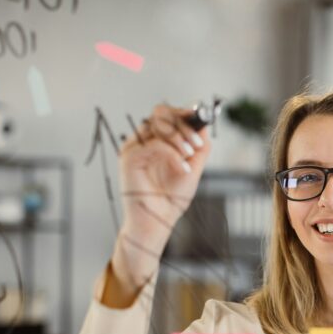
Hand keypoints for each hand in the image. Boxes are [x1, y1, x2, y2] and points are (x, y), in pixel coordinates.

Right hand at [118, 103, 210, 251]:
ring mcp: (134, 147)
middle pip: (161, 112)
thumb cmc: (172, 198)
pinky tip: (182, 169)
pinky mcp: (129, 158)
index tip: (201, 118)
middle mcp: (143, 140)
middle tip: (197, 145)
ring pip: (157, 124)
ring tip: (189, 156)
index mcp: (156, 139)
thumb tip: (203, 125)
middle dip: (184, 125)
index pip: (167, 113)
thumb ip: (199, 146)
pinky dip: (173, 154)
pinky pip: (154, 144)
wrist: (160, 221)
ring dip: (179, 138)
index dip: (184, 112)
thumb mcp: (193, 167)